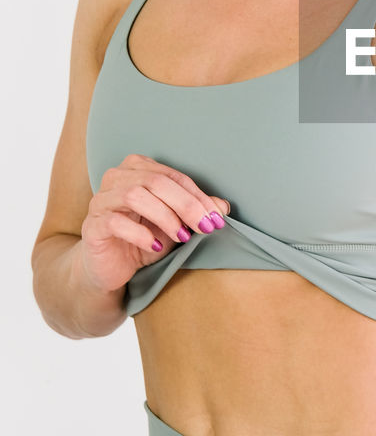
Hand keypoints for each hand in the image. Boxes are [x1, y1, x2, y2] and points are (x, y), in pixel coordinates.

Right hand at [79, 153, 229, 294]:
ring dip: (165, 217)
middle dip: (186, 205)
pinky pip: (117, 222)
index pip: (174, 176)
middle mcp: (117, 177)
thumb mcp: (176, 224)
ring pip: (136, 196)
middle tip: (204, 227)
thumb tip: (223, 207)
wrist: (111, 267)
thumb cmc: (143, 238)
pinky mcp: (92, 225)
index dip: (198, 197)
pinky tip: (155, 246)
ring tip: (182, 236)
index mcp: (138, 168)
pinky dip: (141, 234)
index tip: (217, 218)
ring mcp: (101, 200)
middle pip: (156, 182)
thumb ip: (196, 212)